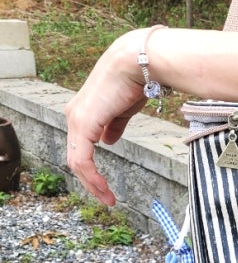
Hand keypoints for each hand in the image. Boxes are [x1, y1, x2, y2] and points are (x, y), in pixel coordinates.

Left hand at [65, 30, 147, 205]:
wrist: (137, 63)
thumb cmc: (135, 81)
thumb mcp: (123, 110)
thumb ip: (114, 126)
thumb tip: (109, 141)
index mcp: (83, 112)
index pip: (80, 148)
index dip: (91, 170)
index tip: (106, 187)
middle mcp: (74, 116)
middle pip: (75, 158)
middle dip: (90, 182)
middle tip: (107, 199)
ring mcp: (76, 121)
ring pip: (77, 162)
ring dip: (92, 184)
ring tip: (107, 199)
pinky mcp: (83, 125)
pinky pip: (82, 159)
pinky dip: (92, 177)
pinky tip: (103, 188)